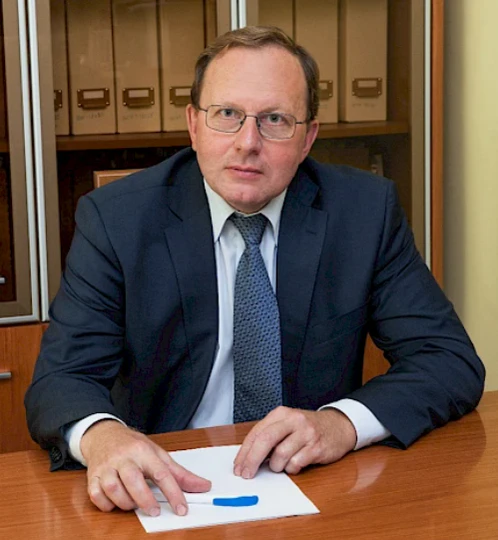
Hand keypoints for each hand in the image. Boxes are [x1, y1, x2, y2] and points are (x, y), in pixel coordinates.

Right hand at [80, 420, 210, 515]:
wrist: (104, 435)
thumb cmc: (133, 446)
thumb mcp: (158, 454)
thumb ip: (179, 473)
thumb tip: (202, 486)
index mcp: (143, 451)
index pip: (162, 473)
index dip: (174, 493)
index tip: (181, 509)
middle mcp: (124, 458)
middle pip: (134, 481)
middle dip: (146, 501)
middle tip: (155, 511)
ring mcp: (106, 467)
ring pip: (114, 490)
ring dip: (126, 503)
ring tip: (135, 504)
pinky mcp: (92, 477)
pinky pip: (97, 496)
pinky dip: (107, 504)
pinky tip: (116, 502)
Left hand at [233, 407, 356, 477]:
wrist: (338, 426)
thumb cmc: (307, 428)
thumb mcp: (287, 425)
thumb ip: (269, 436)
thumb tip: (248, 458)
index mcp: (281, 414)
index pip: (256, 432)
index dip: (245, 451)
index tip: (238, 466)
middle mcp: (293, 420)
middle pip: (265, 440)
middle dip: (252, 460)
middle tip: (247, 474)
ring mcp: (306, 433)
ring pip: (280, 455)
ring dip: (276, 466)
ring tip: (280, 465)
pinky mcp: (316, 447)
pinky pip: (296, 463)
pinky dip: (292, 469)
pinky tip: (295, 465)